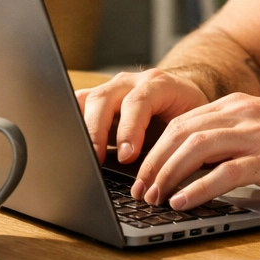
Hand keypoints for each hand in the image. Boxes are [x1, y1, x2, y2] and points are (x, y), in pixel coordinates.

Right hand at [76, 68, 209, 163]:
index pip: (139, 101)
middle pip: (105, 99)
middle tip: (97, 160)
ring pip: (87, 100)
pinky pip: (79, 105)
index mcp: (158, 84)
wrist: (182, 95)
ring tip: (80, 155)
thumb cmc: (186, 114)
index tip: (127, 156)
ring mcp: (112, 88)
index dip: (130, 128)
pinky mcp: (98, 99)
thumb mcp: (187, 126)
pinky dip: (74, 122)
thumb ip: (174, 143)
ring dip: (81, 127)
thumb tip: (164, 177)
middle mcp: (131, 82)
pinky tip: (72, 143)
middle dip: (98, 131)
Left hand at [131, 93, 259, 210]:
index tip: (143, 171)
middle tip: (139, 189)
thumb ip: (238, 140)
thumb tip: (199, 167)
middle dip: (155, 162)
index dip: (158, 146)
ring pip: (197, 147)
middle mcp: (246, 114)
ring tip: (154, 197)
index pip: (186, 121)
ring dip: (168, 174)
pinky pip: (225, 171)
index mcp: (243, 106)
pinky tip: (182, 201)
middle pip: (183, 132)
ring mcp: (259, 134)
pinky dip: (197, 187)